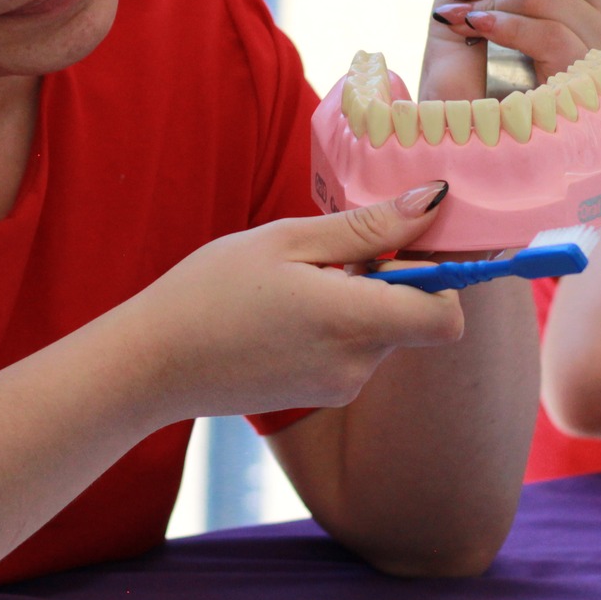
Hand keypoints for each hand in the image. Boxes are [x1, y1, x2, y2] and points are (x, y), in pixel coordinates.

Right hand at [124, 187, 468, 421]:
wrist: (153, 364)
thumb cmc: (210, 291)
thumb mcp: (287, 240)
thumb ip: (368, 227)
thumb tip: (434, 203)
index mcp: (352, 322)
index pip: (447, 316)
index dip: (443, 279)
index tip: (410, 246)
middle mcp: (356, 366)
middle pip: (414, 319)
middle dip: (388, 282)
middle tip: (328, 255)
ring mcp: (339, 387)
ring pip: (382, 334)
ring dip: (358, 303)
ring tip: (293, 285)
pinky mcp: (321, 397)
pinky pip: (354, 353)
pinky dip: (336, 328)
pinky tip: (284, 314)